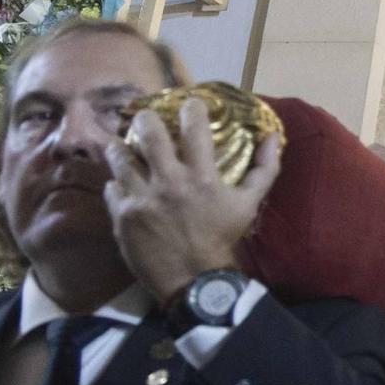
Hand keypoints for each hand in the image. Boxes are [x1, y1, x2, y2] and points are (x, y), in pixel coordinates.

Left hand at [104, 99, 280, 304]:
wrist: (195, 280)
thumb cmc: (223, 238)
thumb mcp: (249, 204)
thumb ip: (264, 168)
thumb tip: (272, 136)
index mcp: (201, 176)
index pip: (193, 126)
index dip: (191, 107)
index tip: (189, 105)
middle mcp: (168, 182)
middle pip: (147, 132)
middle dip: (145, 119)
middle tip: (146, 120)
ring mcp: (141, 199)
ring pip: (119, 157)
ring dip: (122, 148)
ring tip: (125, 148)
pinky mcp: (122, 216)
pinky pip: (111, 188)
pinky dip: (118, 184)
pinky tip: (125, 186)